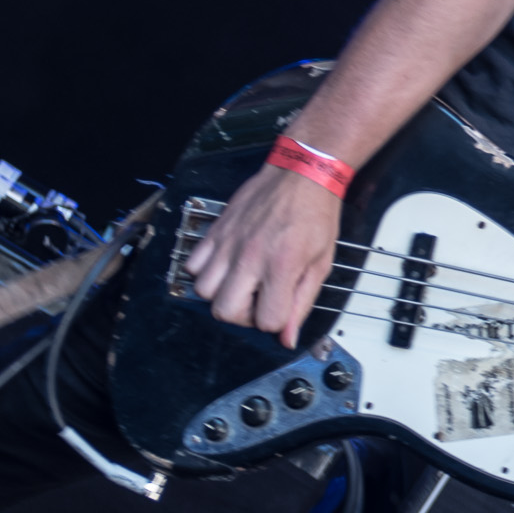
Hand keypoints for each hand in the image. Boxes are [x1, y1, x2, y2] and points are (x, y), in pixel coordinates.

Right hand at [184, 164, 343, 348]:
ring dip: (222, 294)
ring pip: (203, 291)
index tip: (281, 308)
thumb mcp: (320, 264)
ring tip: (242, 282)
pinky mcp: (216, 232)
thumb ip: (302, 304)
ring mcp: (228, 243)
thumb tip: (287, 338)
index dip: (275, 322)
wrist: (302, 174)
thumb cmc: (315, 215)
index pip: (266, 321)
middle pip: (225, 312)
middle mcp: (250, 256)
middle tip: (258, 300)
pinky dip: (205, 272)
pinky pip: (193, 264)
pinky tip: (227, 266)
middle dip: (243, 315)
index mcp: (281, 266)